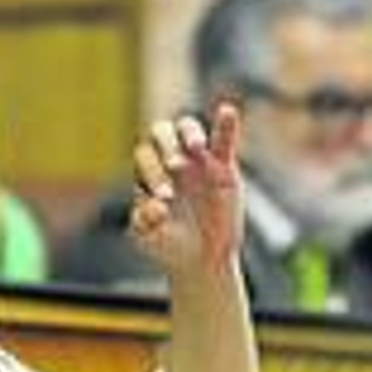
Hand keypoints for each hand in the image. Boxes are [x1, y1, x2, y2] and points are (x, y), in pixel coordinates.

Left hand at [127, 101, 244, 274]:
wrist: (200, 260)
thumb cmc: (169, 246)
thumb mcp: (149, 238)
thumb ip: (144, 222)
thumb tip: (155, 205)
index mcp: (146, 172)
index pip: (145, 155)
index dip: (152, 171)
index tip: (165, 198)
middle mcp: (168, 160)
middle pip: (161, 132)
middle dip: (167, 146)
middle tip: (176, 167)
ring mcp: (196, 160)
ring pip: (188, 128)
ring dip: (189, 132)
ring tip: (195, 147)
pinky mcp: (223, 166)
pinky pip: (224, 140)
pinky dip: (226, 124)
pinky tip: (227, 111)